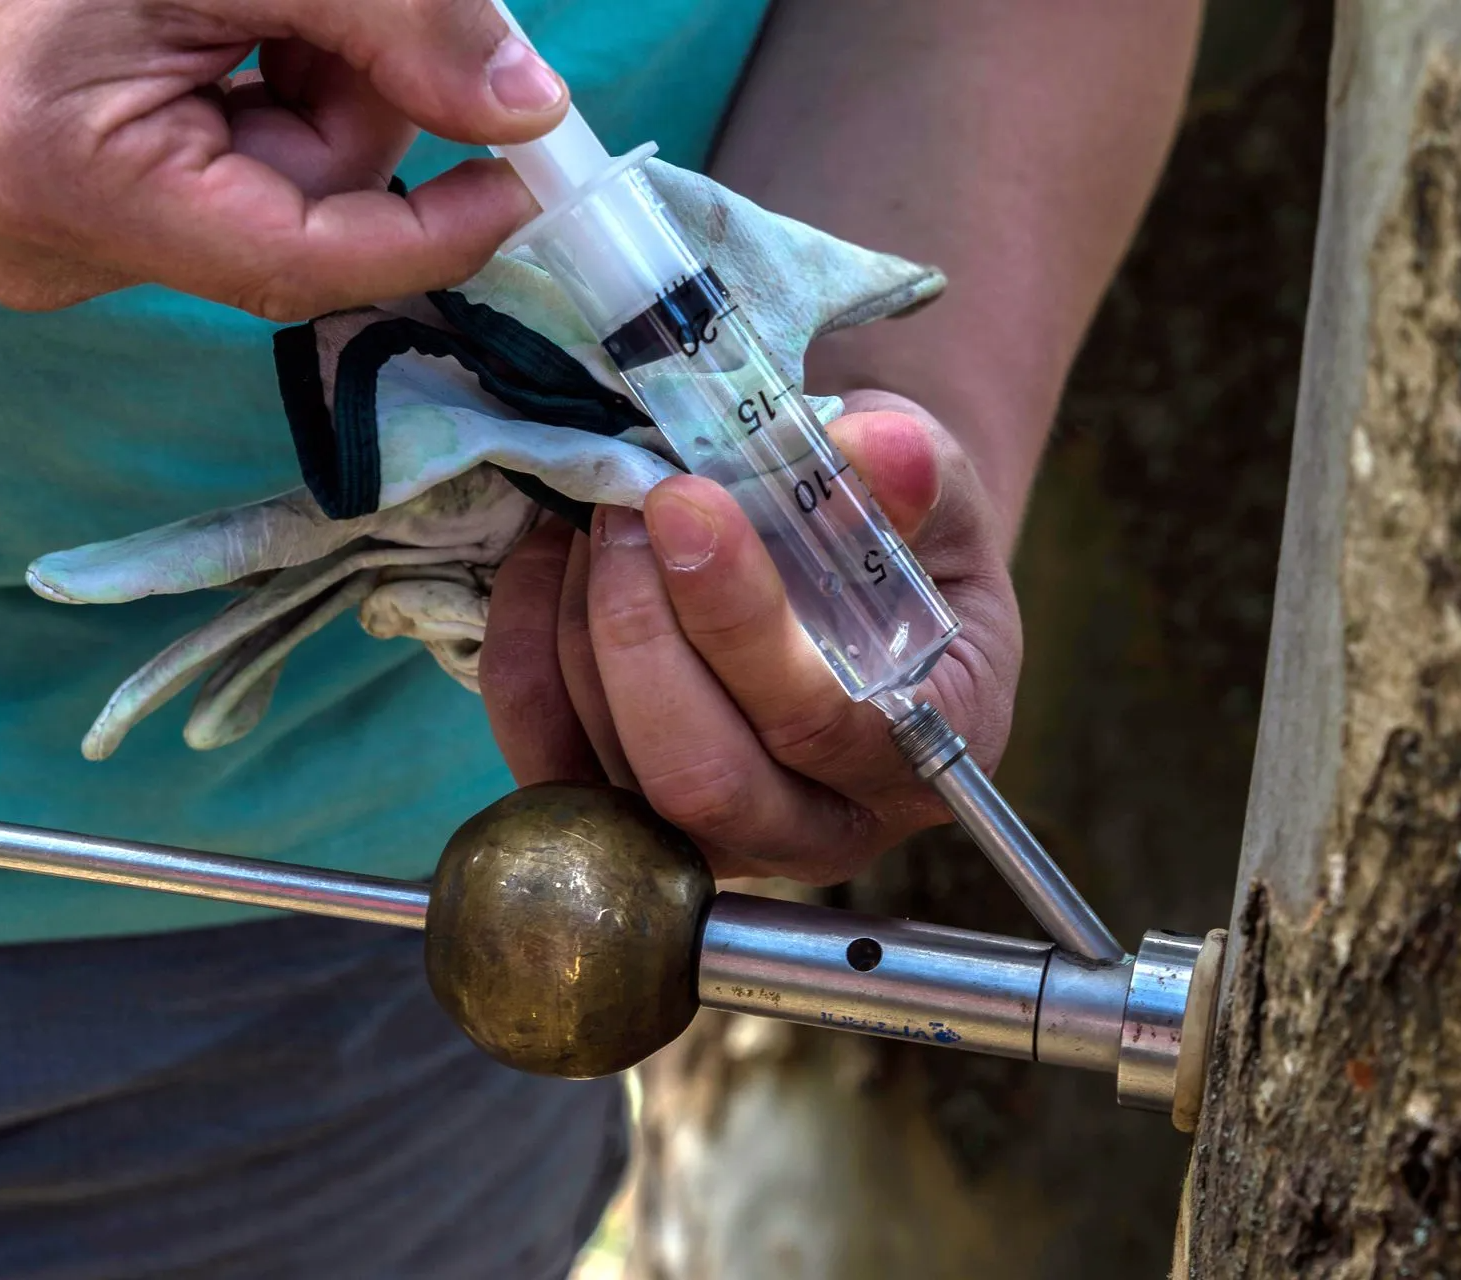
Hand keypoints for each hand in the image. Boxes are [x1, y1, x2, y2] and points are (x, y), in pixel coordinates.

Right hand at [0, 0, 565, 318]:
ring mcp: (66, 238)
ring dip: (319, 94)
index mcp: (69, 179)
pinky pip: (239, 180)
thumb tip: (529, 112)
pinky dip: (274, 101)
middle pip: (304, 221)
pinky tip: (233, 32)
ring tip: (263, 5)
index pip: (303, 261)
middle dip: (358, 111)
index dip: (434, 232)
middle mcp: (57, 242)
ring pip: (284, 198)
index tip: (527, 185)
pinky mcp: (86, 218)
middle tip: (333, 10)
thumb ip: (401, 23)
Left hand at [479, 393, 1023, 883]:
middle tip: (624, 508)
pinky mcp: (626, 825)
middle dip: (638, 632)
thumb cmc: (909, 541)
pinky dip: (524, 651)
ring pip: (612, 775)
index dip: (741, 620)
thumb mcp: (937, 496)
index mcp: (920, 760)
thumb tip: (884, 449)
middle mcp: (821, 831)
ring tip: (599, 511)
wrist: (862, 573)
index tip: (683, 502)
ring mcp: (716, 840)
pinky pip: (545, 757)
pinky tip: (550, 562)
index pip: (824, 724)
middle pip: (700, 778)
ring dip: (580, 623)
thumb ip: (912, 477)